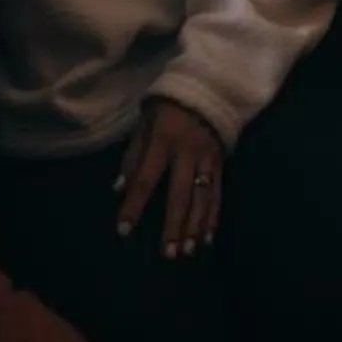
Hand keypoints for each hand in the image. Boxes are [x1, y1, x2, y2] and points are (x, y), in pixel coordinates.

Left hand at [114, 96, 224, 261]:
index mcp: (163, 141)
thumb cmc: (167, 106)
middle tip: (168, 254)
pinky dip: (213, 217)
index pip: (146, 179)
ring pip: (203, 198)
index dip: (134, 205)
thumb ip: (133, 155)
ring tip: (187, 251)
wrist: (208, 87)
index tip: (123, 230)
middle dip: (174, 226)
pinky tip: (207, 237)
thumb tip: (119, 188)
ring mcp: (208, 159)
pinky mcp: (221, 163)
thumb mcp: (144, 122)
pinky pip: (218, 193)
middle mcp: (187, 153)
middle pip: (180, 195)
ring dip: (195, 227)